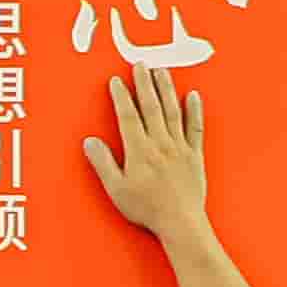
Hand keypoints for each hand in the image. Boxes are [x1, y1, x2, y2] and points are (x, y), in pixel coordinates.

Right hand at [79, 59, 210, 247]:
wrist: (180, 221)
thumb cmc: (146, 209)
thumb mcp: (116, 189)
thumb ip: (103, 163)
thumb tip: (90, 141)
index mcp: (139, 151)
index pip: (128, 116)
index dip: (121, 97)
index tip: (116, 81)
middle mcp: (161, 143)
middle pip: (151, 107)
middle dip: (145, 83)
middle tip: (140, 65)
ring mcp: (180, 147)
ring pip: (172, 111)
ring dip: (166, 89)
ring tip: (161, 71)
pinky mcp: (194, 154)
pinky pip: (195, 127)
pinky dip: (195, 110)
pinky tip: (193, 95)